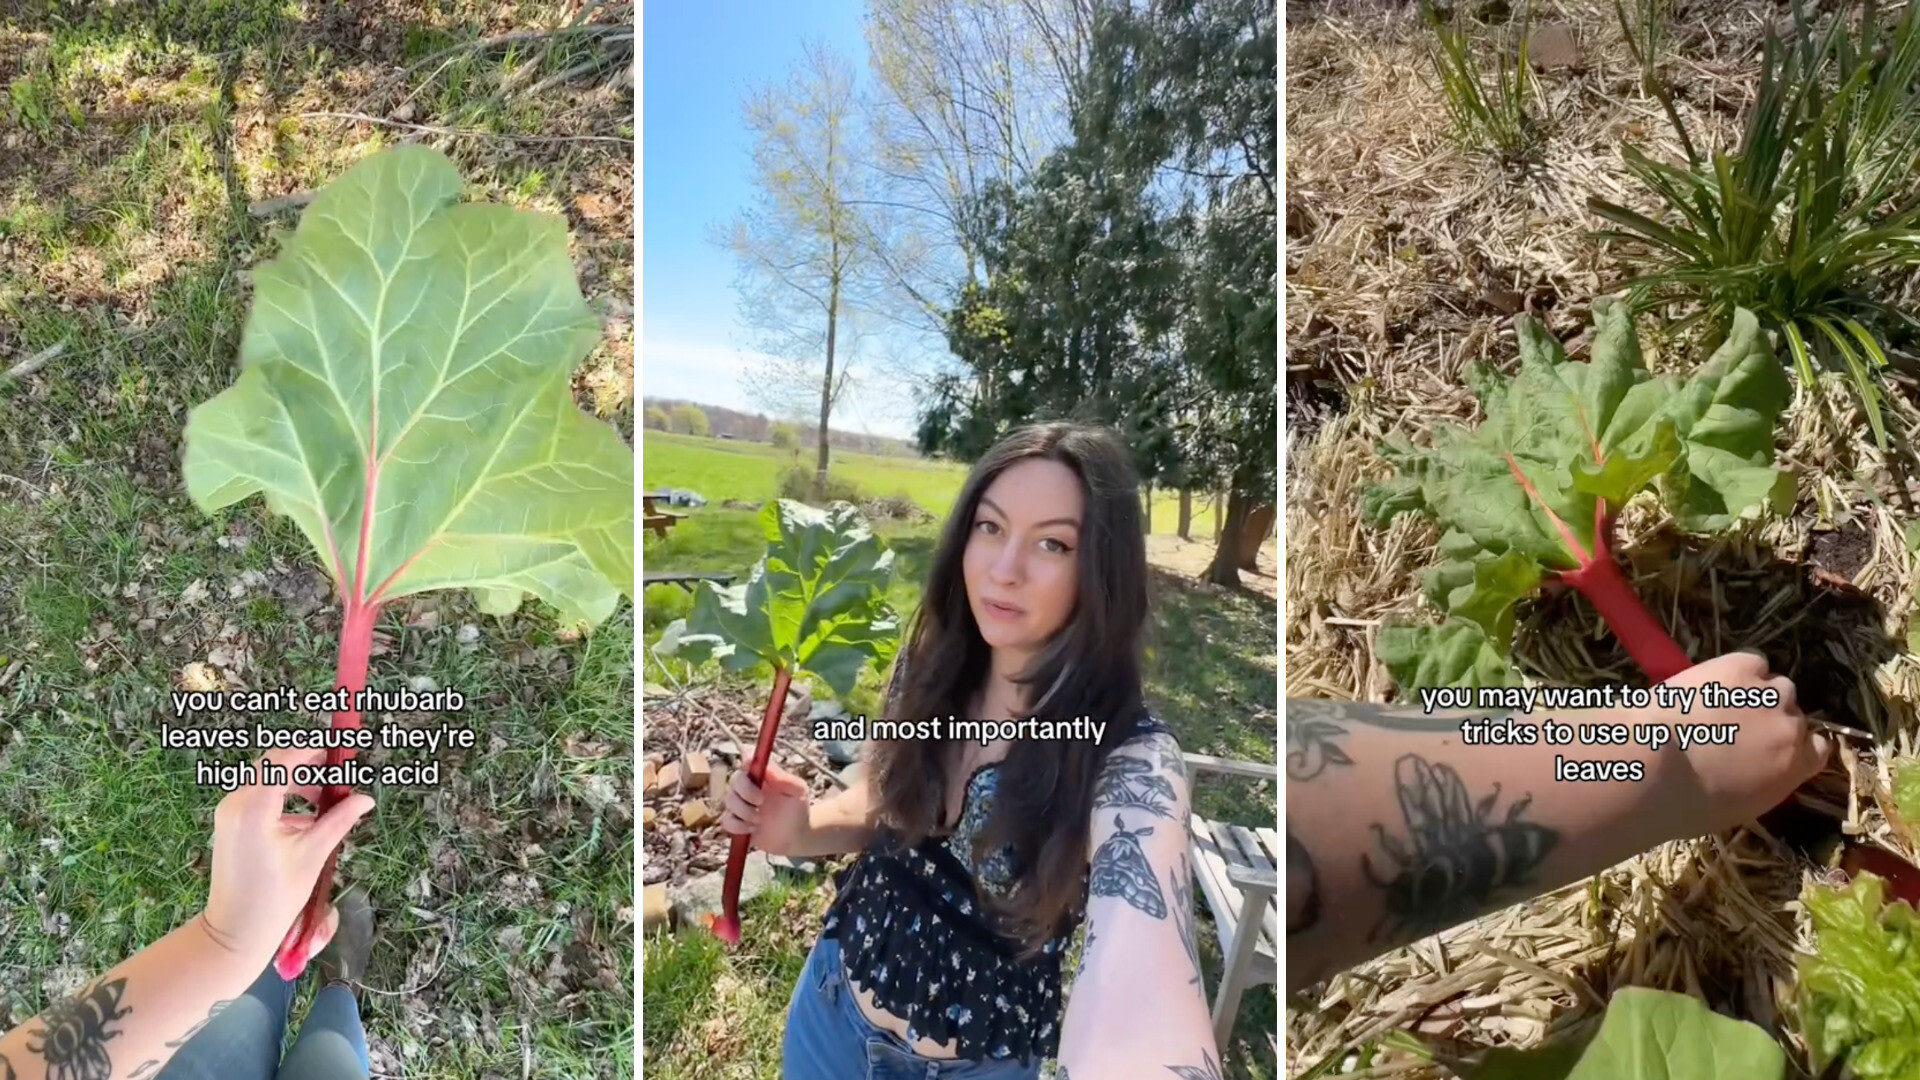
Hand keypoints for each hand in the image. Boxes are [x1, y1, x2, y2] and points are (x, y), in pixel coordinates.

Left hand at [199, 745, 374, 967]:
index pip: (284, 759)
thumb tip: (365, 799)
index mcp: (254, 807)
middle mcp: (235, 802)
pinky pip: (259, 797)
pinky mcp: (230, 823)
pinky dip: (284, 799)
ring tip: (327, 800)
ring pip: (267, 779)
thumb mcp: (313, 854)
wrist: (236, 931)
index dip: (313, 750)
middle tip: (340, 777)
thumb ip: (339, 820)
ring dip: (297, 782)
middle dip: (308, 766)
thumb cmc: (275, 896)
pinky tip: (308, 819)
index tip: (341, 751)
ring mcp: (229, 812)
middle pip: (274, 765)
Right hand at [718, 762, 811, 855]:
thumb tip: (767, 765)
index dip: (747, 761)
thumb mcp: (797, 792)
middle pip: (735, 779)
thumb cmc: (797, 811)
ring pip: (729, 800)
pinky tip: (751, 829)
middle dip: (746, 791)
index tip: (750, 769)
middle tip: (761, 802)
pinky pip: (726, 820)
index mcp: (764, 775)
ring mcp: (741, 804)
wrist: (794, 839)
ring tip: (759, 820)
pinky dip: (737, 826)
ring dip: (744, 811)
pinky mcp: (736, 821)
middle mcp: (750, 786)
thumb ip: (784, 778)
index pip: (749, 761)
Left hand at [1651, 650, 1830, 834]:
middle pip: (1794, 714)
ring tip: (1720, 701)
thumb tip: (1751, 770)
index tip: (1771, 744)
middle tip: (1736, 724)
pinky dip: (1734, 669)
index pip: (1816, 748)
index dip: (1794, 743)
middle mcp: (1791, 728)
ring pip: (1776, 686)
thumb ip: (1759, 781)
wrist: (1656, 764)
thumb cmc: (1686, 801)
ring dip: (1755, 693)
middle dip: (1770, 719)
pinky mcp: (1741, 667)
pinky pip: (1752, 662)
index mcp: (1794, 767)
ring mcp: (1769, 694)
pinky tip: (1711, 681)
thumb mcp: (1737, 806)